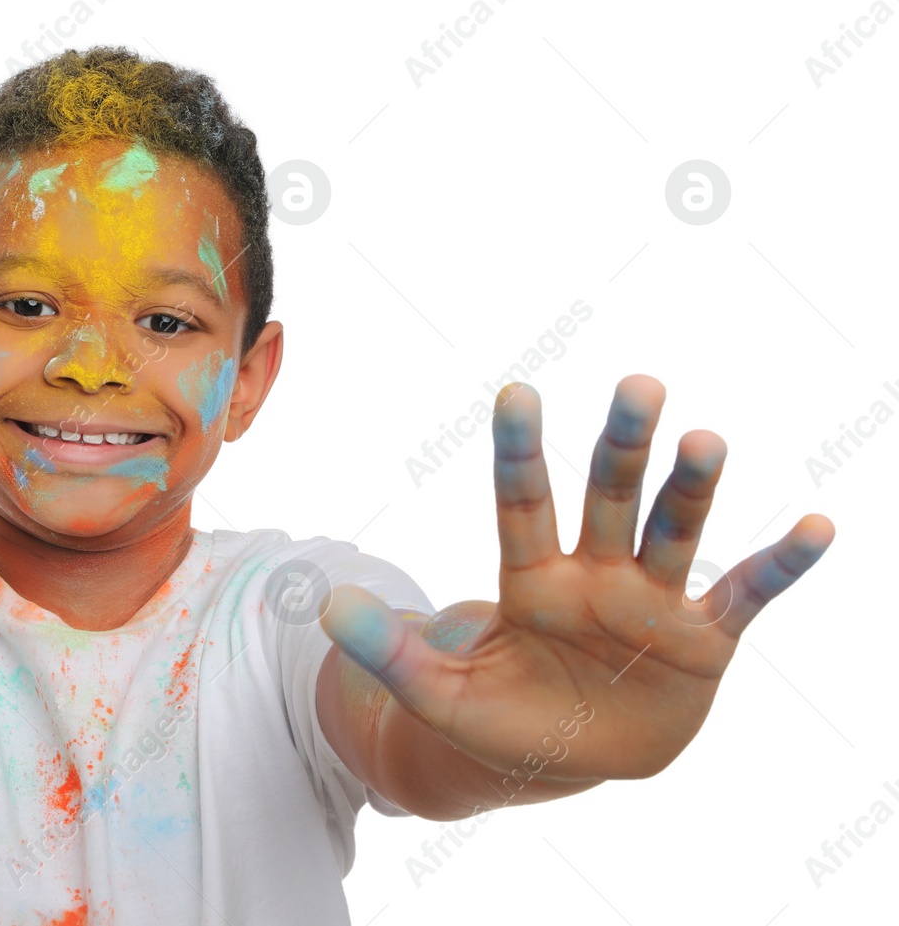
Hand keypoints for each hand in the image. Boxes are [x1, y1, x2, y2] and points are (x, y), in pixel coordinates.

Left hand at [321, 375, 834, 781]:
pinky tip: (815, 525)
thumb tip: (326, 604)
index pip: (522, 504)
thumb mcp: (439, 694)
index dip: (519, 453)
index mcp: (529, 580)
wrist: (568, 756)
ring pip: (673, 531)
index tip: (517, 394)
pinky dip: (779, 563)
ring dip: (691, 489)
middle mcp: (595, 573)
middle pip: (607, 497)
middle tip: (638, 384)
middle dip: (621, 445)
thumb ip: (390, 650)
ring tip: (706, 440)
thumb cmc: (500, 717)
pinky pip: (745, 592)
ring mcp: (652, 601)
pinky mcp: (703, 638)